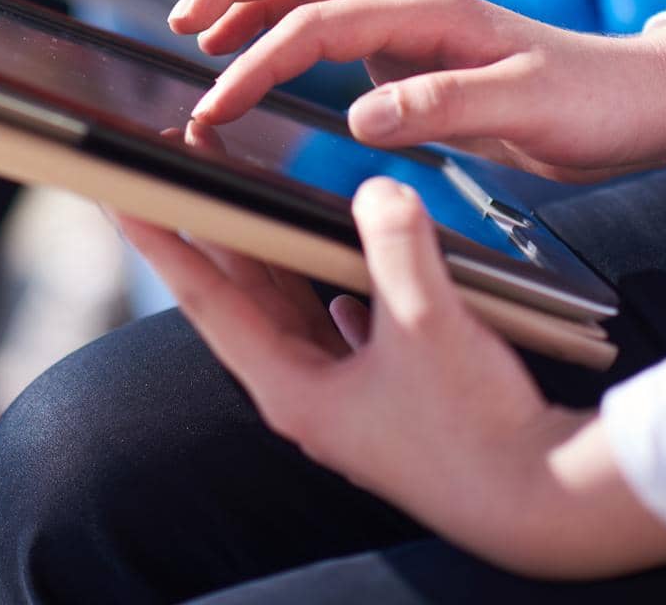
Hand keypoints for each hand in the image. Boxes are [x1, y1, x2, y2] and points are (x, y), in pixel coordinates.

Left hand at [121, 179, 665, 579]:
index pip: (207, 297)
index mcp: (293, 387)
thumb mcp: (428, 321)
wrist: (545, 503)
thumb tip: (375, 190)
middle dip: (217, 223)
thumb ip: (392, 243)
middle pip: (245, 291)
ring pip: (294, 302)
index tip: (120, 195)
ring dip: (276, 246)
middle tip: (187, 161)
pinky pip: (342, 320)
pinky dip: (334, 278)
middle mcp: (308, 392)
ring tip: (253, 188)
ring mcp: (347, 394)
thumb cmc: (478, 428)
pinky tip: (342, 258)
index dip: (163, 240)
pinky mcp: (387, 390)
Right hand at [170, 0, 665, 180]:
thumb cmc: (592, 103)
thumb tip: (357, 118)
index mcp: (427, 12)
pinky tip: (258, 60)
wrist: (637, 101)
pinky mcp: (407, 52)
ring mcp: (404, 25)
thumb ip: (441, 108)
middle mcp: (407, 6)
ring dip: (247, 3)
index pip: (316, 24)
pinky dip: (278, 32)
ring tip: (198, 39)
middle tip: (177, 24)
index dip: (257, 59)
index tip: (216, 103)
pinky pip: (325, 26)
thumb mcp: (526, 112)